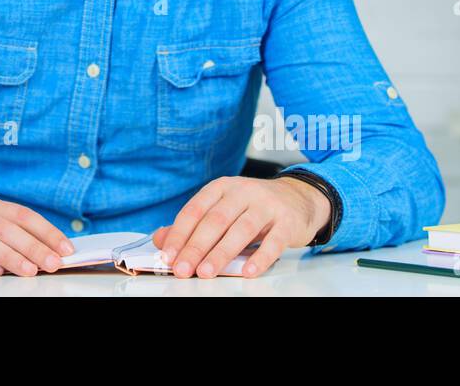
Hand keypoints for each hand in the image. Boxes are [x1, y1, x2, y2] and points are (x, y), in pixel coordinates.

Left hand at [151, 176, 329, 279]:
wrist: (298, 198)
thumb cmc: (253, 207)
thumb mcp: (222, 209)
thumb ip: (193, 225)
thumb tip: (161, 240)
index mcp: (222, 187)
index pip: (195, 210)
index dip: (179, 234)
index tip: (168, 255)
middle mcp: (243, 192)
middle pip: (215, 220)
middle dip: (196, 246)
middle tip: (182, 268)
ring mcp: (267, 205)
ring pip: (241, 230)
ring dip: (221, 253)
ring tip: (206, 272)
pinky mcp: (288, 222)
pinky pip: (273, 241)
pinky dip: (260, 257)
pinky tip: (247, 271)